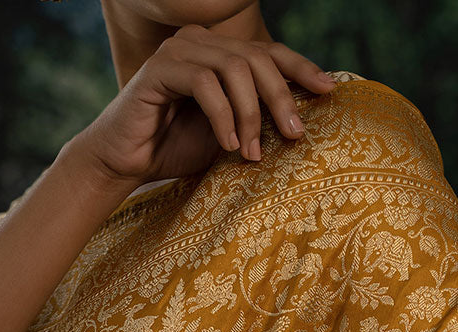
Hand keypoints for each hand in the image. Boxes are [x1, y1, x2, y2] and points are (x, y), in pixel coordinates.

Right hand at [71, 28, 336, 187]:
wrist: (129, 162)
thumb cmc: (178, 149)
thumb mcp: (230, 132)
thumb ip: (257, 117)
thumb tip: (301, 120)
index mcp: (219, 52)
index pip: (268, 52)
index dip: (301, 68)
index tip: (329, 90)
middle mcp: (200, 42)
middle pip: (257, 57)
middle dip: (280, 97)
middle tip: (293, 135)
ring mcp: (179, 50)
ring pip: (234, 68)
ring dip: (251, 114)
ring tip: (252, 153)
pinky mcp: (160, 68)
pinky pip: (206, 84)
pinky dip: (223, 117)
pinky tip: (228, 145)